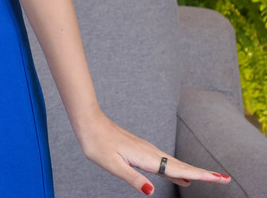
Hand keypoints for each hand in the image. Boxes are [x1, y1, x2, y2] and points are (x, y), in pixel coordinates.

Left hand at [77, 112, 230, 193]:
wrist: (87, 122)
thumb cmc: (96, 143)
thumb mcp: (112, 164)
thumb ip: (133, 178)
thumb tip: (151, 192)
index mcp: (146, 157)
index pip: (178, 169)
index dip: (200, 175)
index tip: (221, 178)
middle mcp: (150, 152)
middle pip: (181, 166)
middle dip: (203, 173)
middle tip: (224, 179)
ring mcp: (146, 150)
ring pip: (173, 164)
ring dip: (191, 172)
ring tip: (208, 179)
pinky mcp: (141, 149)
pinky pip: (164, 162)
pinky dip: (176, 170)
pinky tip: (179, 177)